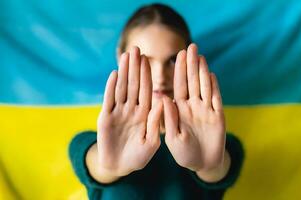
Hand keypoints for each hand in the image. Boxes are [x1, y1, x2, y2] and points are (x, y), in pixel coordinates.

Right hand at [97, 47, 162, 176]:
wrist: (119, 166)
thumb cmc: (138, 157)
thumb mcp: (151, 142)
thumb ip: (156, 122)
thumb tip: (163, 101)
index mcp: (145, 114)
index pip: (147, 90)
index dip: (147, 75)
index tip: (150, 59)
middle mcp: (132, 109)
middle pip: (134, 85)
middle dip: (136, 68)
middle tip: (137, 49)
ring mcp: (118, 112)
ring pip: (122, 89)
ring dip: (124, 72)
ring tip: (126, 56)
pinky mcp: (105, 117)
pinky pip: (109, 100)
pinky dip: (111, 88)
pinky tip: (114, 74)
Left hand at [163, 44, 225, 175]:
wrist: (202, 163)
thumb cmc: (184, 153)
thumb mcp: (173, 137)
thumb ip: (169, 118)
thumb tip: (162, 98)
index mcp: (179, 110)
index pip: (179, 86)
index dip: (179, 70)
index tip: (177, 55)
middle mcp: (192, 106)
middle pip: (192, 82)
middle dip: (190, 65)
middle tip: (190, 46)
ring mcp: (206, 110)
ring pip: (204, 87)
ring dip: (202, 71)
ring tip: (200, 55)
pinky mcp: (218, 116)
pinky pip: (216, 99)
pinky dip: (214, 87)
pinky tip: (211, 74)